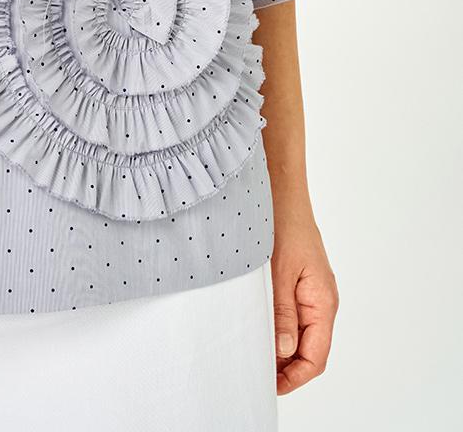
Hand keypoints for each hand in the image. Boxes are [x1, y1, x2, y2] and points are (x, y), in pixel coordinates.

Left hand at [270, 204, 339, 394]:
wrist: (280, 189)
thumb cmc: (282, 224)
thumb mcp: (278, 272)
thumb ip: (282, 313)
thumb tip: (282, 352)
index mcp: (322, 301)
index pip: (315, 357)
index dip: (294, 377)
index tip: (270, 386)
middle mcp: (320, 300)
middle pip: (308, 349)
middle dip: (285, 367)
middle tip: (255, 374)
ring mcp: (310, 290)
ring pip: (299, 333)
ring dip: (279, 347)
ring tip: (252, 353)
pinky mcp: (297, 279)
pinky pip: (291, 314)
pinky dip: (277, 327)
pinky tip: (256, 327)